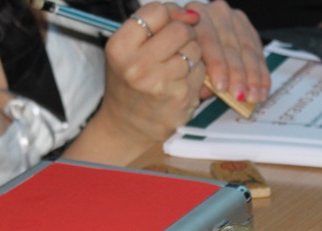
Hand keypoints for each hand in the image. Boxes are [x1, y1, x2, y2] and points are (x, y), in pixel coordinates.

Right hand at [64, 3, 204, 164]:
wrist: (126, 127)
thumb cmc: (128, 84)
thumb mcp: (127, 50)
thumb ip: (154, 25)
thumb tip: (192, 14)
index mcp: (120, 47)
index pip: (156, 11)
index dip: (169, 14)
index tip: (170, 24)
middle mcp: (138, 65)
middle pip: (180, 29)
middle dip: (183, 34)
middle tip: (175, 47)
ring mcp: (161, 83)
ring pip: (194, 49)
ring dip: (191, 54)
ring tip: (175, 67)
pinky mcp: (181, 96)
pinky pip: (201, 70)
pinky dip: (196, 73)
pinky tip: (181, 82)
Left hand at [181, 0, 268, 105]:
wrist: (196, 40)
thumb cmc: (187, 57)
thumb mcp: (187, 64)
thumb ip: (197, 76)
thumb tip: (210, 90)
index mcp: (193, 19)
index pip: (209, 41)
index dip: (217, 67)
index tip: (222, 88)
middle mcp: (214, 13)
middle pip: (230, 46)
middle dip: (237, 75)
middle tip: (240, 96)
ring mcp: (233, 18)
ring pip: (247, 49)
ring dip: (253, 76)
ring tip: (254, 96)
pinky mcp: (248, 27)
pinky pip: (258, 51)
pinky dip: (261, 72)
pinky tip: (262, 88)